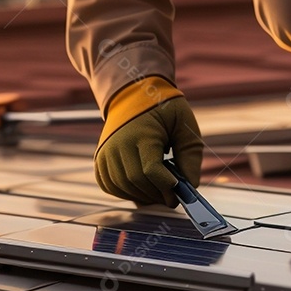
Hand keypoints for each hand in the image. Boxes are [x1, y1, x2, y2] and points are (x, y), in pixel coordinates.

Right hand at [95, 78, 201, 205]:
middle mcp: (118, 144)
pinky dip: (126, 193)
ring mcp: (105, 152)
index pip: (151, 170)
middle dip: (157, 194)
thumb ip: (190, 155)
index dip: (167, 186)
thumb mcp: (184, 125)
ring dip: (143, 196)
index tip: (179, 191)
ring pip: (123, 187)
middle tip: (171, 195)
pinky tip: (141, 188)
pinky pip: (110, 186)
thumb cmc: (163, 109)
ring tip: (158, 191)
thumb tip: (190, 186)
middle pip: (136, 182)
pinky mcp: (99, 159)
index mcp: (141, 133)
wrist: (133, 94)